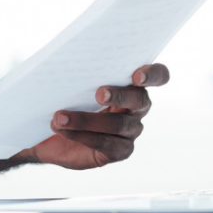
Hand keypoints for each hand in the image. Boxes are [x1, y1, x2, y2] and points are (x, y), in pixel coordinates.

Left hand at [15, 63, 169, 169]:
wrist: (54, 133)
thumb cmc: (67, 99)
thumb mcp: (72, 82)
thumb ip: (80, 72)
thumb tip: (66, 61)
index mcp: (132, 83)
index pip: (158, 76)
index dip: (153, 74)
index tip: (137, 75)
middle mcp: (137, 107)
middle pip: (140, 100)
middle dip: (120, 95)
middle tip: (100, 93)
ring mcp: (131, 131)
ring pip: (118, 124)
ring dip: (87, 119)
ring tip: (60, 116)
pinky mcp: (120, 151)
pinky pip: (105, 143)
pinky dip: (81, 135)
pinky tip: (63, 130)